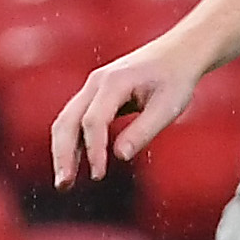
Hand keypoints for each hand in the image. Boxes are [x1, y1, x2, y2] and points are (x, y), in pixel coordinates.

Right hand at [52, 36, 205, 186]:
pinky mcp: (95, 95)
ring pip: (66, 121)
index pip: (93, 120)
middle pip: (67, 120)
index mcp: (114, 82)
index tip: (98, 176)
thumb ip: (143, 131)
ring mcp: (93, 87)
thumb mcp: (168, 107)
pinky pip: (75, 120)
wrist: (178, 53)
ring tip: (64, 183)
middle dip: (62, 154)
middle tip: (64, 186)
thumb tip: (120, 156)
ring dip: (62, 151)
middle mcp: (97, 82)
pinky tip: (74, 165)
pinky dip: (71, 143)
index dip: (93, 150)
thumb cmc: (176, 79)